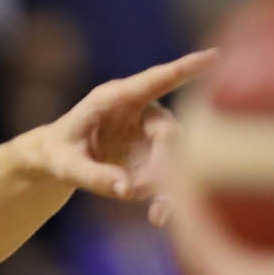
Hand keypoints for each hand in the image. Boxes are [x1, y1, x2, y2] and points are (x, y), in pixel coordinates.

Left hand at [24, 50, 215, 202]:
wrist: (58, 161)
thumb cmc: (58, 152)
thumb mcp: (65, 164)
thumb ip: (92, 175)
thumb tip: (126, 189)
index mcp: (117, 98)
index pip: (156, 80)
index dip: (186, 68)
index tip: (215, 56)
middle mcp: (142, 114)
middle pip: (169, 133)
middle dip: (164, 163)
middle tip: (143, 188)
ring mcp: (151, 138)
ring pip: (175, 159)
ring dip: (168, 187)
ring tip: (156, 213)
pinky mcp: (153, 161)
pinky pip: (168, 179)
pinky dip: (166, 199)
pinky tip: (158, 217)